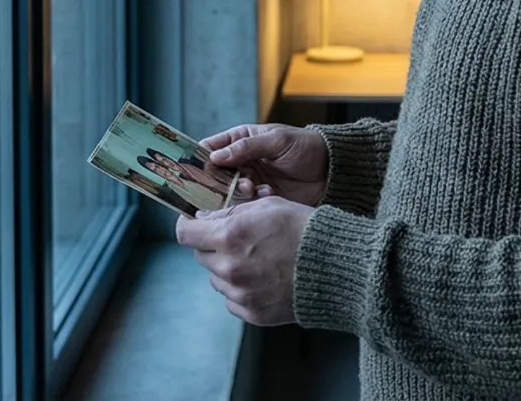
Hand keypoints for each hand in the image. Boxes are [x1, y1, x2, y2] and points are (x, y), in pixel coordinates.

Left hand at [175, 195, 312, 325]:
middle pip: (201, 255)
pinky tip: (265, 278)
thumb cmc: (303, 230)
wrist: (335, 267)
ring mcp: (239, 293)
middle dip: (213, 246)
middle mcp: (229, 267)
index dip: (187, 225)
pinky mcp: (251, 312)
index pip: (185, 233)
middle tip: (238, 240)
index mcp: (229, 236)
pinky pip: (232, 299)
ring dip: (227, 268)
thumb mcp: (266, 206)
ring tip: (258, 260)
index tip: (193, 224)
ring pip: (216, 278)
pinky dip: (242, 289)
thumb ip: (230, 212)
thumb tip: (203, 219)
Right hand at [199, 123, 327, 205]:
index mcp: (239, 141)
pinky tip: (267, 194)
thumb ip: (248, 146)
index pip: (209, 149)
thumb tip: (216, 155)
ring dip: (237, 192)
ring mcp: (249, 182)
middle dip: (219, 181)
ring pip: (228, 192)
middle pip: (214, 175)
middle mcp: (240, 163)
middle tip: (235, 181)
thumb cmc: (305, 146)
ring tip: (254, 187)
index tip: (195, 170)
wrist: (331, 171)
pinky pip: (245, 205)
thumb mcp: (278, 140)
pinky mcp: (259, 200)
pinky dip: (252, 202)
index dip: (199, 159)